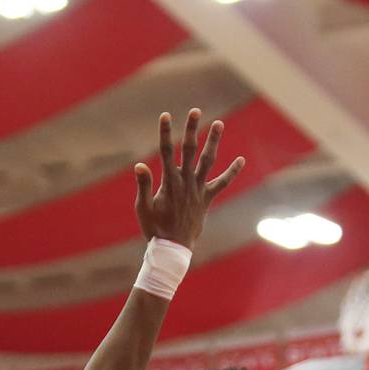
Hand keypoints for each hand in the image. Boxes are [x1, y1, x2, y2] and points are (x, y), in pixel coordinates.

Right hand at [134, 109, 245, 249]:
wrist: (173, 248)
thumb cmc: (154, 228)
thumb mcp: (143, 208)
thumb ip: (143, 185)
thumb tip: (140, 165)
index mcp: (169, 182)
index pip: (166, 152)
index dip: (165, 133)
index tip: (165, 116)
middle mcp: (186, 181)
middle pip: (190, 150)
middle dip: (192, 129)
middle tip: (195, 111)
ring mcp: (198, 189)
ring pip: (208, 160)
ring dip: (213, 141)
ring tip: (219, 124)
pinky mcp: (207, 198)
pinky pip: (222, 183)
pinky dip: (232, 171)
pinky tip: (241, 159)